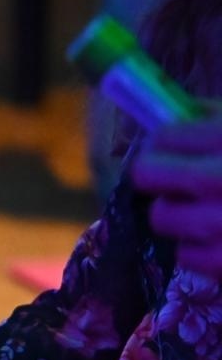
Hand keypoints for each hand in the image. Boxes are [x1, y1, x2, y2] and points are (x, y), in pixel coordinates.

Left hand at [131, 112, 221, 277]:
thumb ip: (207, 117)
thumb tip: (154, 106)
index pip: (161, 136)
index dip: (165, 142)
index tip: (175, 147)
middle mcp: (220, 179)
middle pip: (146, 174)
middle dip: (159, 176)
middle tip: (178, 179)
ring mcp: (220, 224)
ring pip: (160, 217)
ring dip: (177, 214)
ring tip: (210, 210)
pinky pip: (183, 253)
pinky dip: (198, 248)